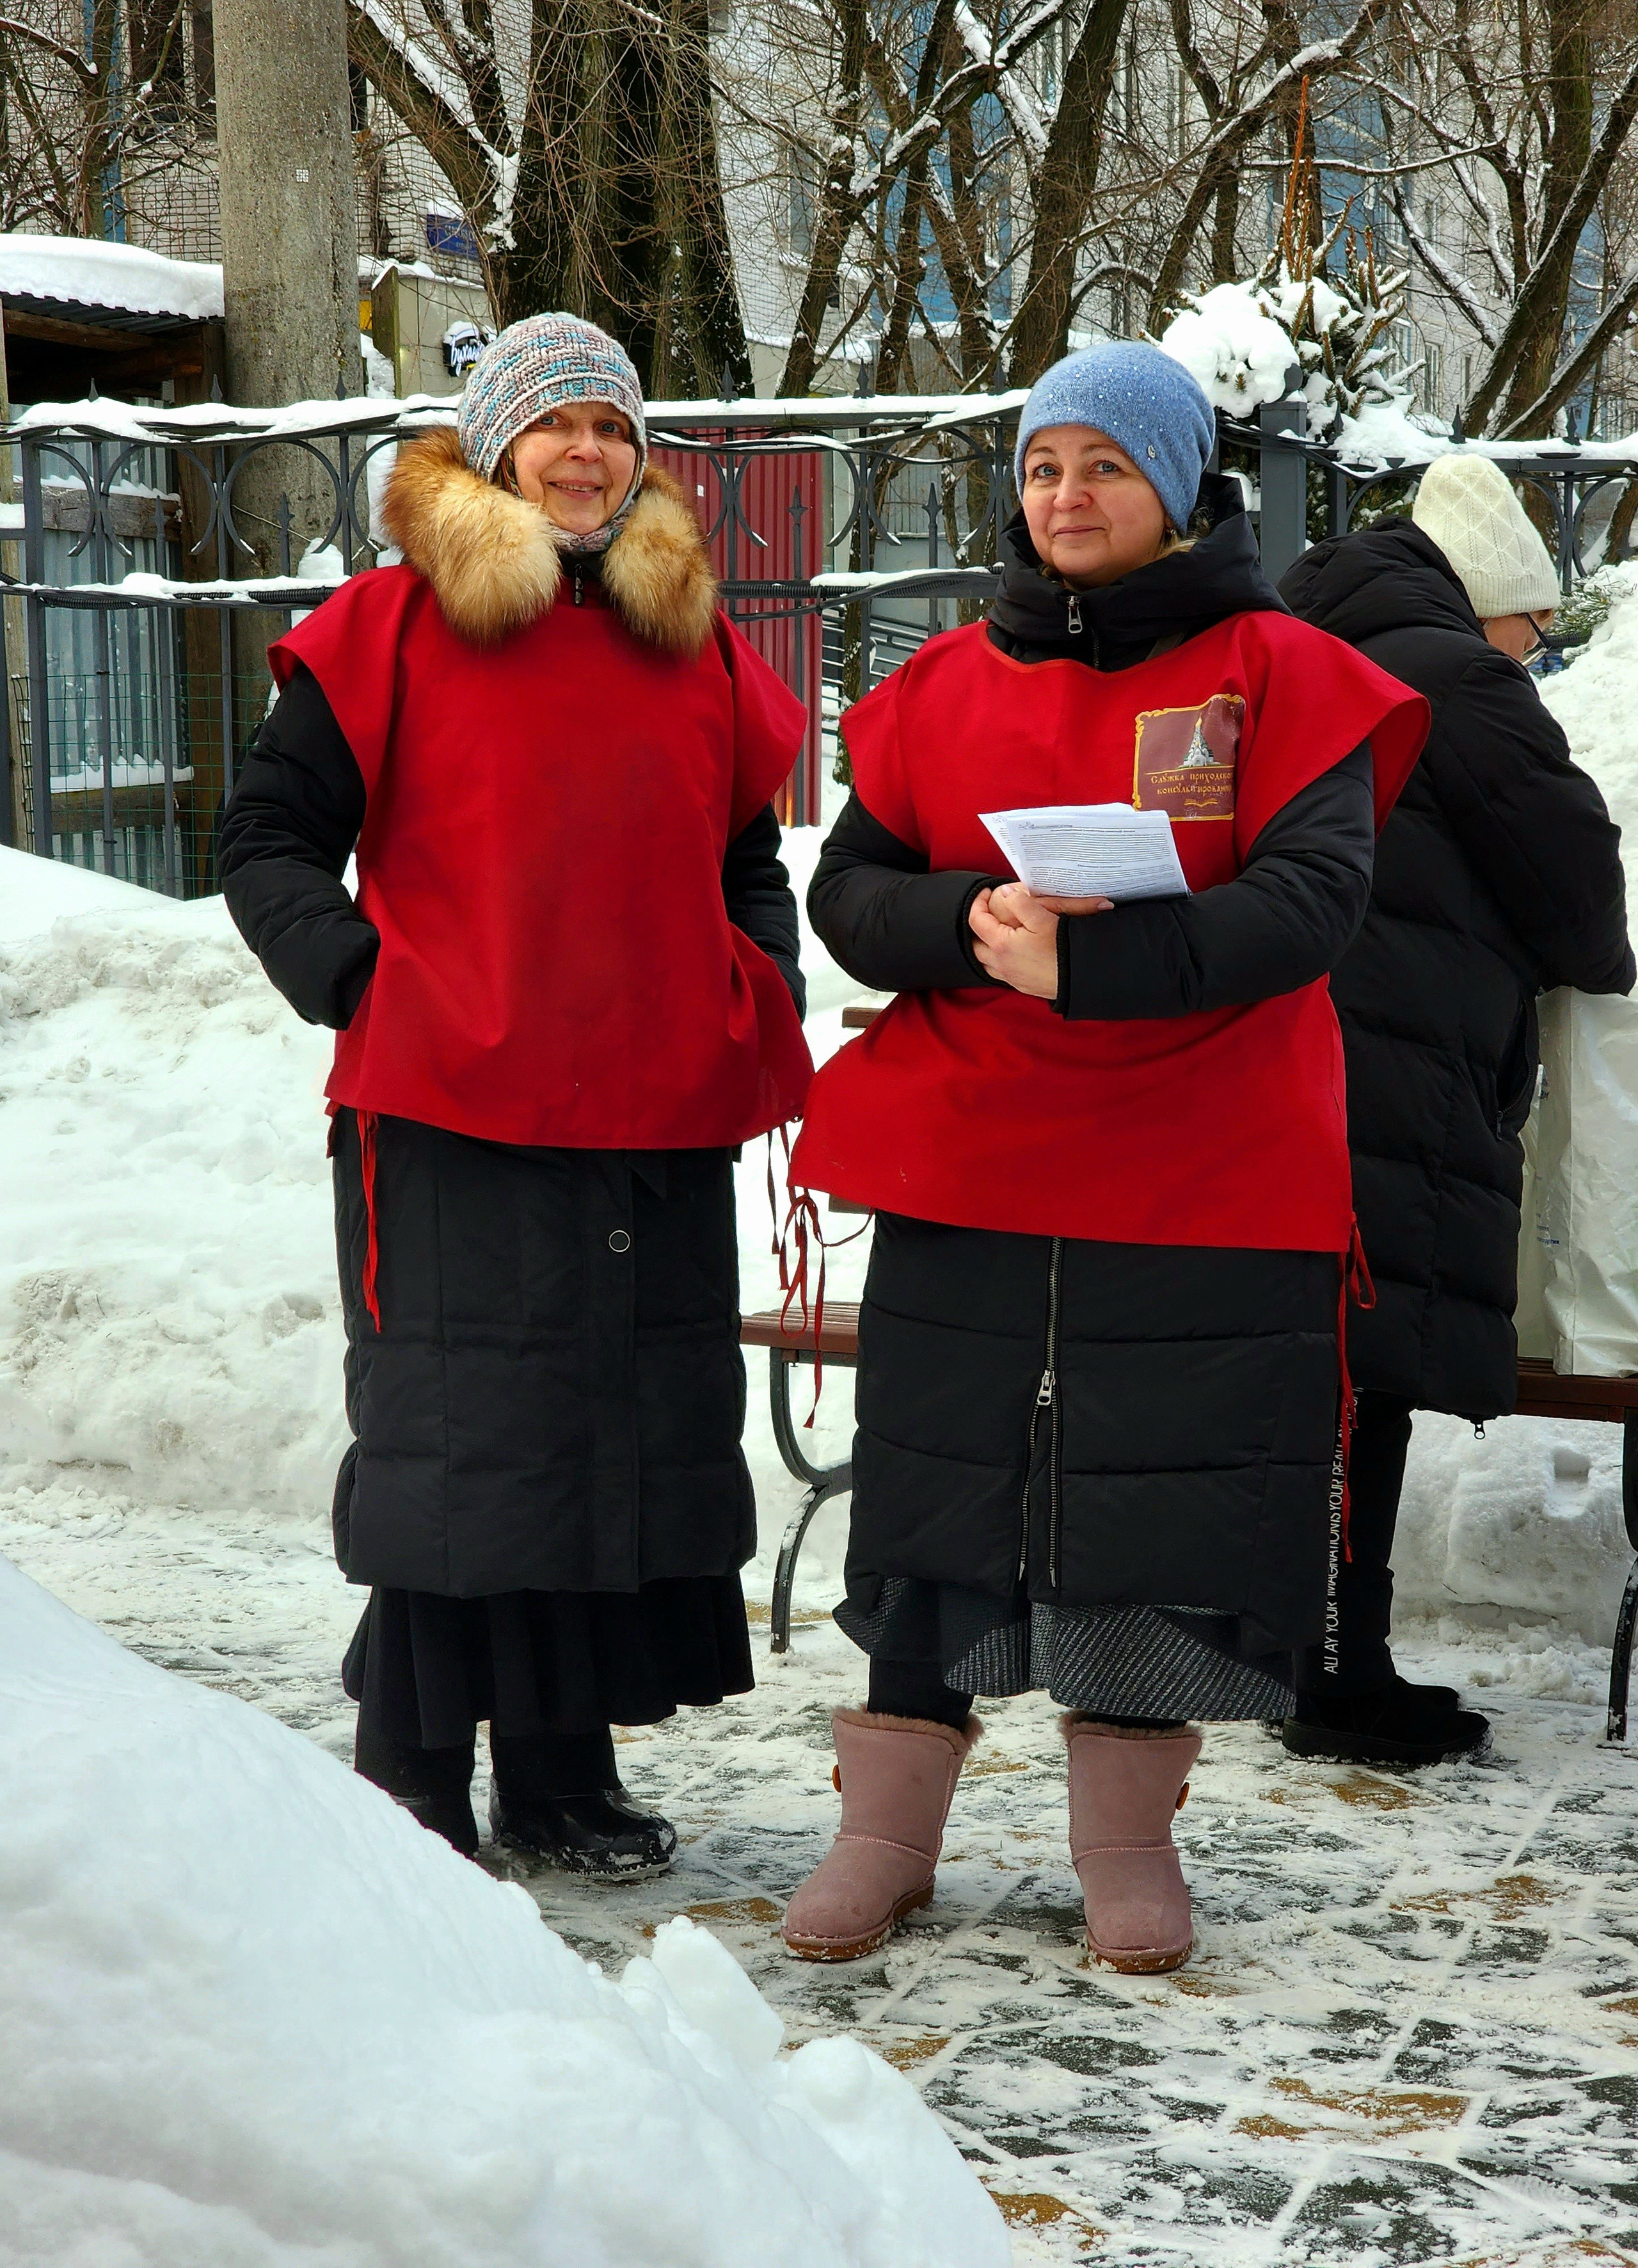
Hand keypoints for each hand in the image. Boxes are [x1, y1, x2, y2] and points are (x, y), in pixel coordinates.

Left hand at [968, 883, 1113, 999]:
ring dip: (986, 945)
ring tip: (998, 930)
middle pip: (974, 944)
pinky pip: (999, 972)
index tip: (986, 892)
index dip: (977, 902)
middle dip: (978, 925)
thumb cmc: (1062, 948)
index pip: (976, 921)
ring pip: (984, 961)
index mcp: (1001, 944)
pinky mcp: (1020, 985)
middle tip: (989, 911)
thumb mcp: (1042, 918)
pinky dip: (998, 959)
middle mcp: (1000, 963)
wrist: (1080, 977)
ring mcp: (1010, 977)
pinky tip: (1011, 951)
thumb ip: (1019, 902)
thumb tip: (1004, 893)